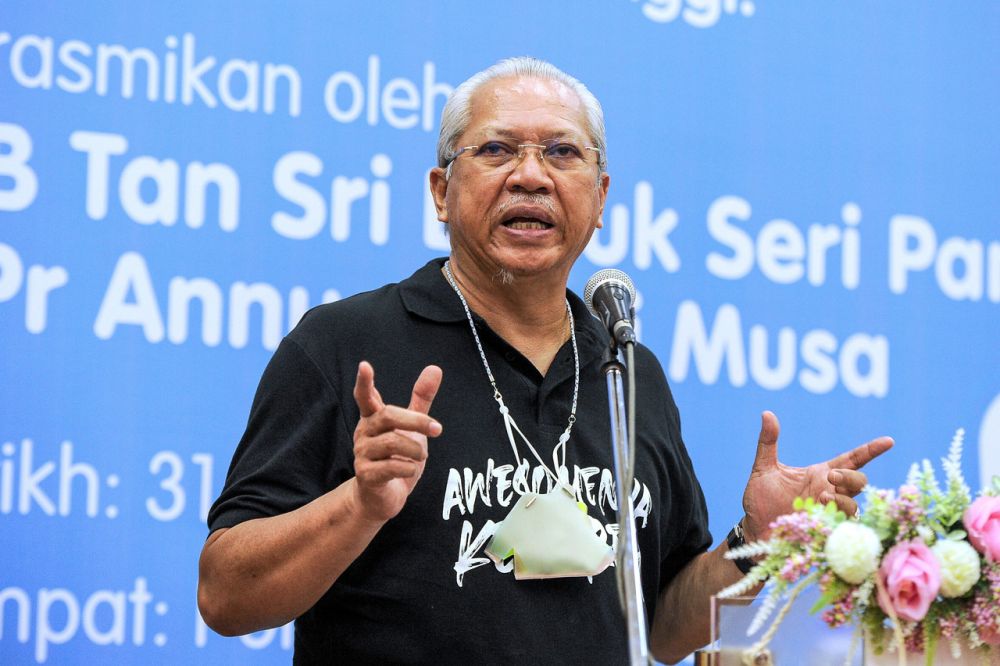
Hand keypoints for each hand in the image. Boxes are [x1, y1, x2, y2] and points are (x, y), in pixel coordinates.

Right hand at [351, 361, 442, 522]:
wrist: (382, 497)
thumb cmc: (396, 457)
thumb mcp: (412, 427)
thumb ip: (421, 400)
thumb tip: (435, 368)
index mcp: (373, 418)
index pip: (365, 397)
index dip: (364, 382)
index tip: (364, 366)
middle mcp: (364, 433)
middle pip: (388, 417)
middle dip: (415, 421)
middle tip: (437, 428)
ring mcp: (362, 454)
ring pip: (391, 442)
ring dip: (415, 449)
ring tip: (421, 456)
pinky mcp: (366, 475)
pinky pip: (390, 467)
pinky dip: (408, 467)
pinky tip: (410, 469)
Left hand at [740, 411, 892, 540]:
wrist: (755, 530)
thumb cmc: (761, 500)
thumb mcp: (763, 469)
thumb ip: (768, 443)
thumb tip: (767, 413)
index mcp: (820, 474)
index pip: (851, 459)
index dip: (870, 450)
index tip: (888, 441)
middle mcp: (829, 492)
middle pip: (859, 481)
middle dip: (851, 477)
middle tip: (832, 477)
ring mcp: (829, 513)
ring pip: (854, 505)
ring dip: (843, 499)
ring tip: (822, 498)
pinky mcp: (825, 531)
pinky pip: (844, 527)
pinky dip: (839, 520)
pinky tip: (824, 516)